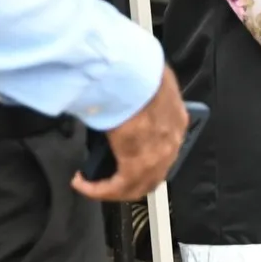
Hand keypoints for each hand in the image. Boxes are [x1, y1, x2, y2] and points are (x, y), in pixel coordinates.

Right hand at [73, 65, 187, 201]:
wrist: (132, 73)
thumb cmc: (138, 71)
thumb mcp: (144, 85)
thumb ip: (138, 98)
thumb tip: (122, 101)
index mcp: (177, 120)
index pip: (164, 149)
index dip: (145, 160)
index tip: (124, 159)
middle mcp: (171, 141)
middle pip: (153, 174)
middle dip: (129, 181)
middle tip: (107, 180)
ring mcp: (158, 155)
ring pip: (137, 185)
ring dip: (113, 188)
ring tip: (93, 184)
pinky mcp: (137, 164)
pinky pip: (117, 187)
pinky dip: (99, 189)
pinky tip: (83, 183)